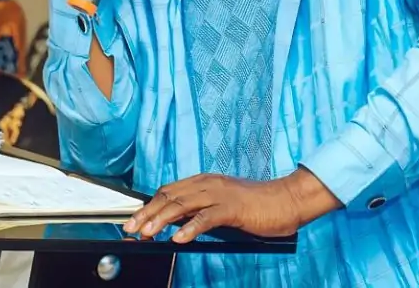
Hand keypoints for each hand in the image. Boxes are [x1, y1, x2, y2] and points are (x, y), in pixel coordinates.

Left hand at [123, 169, 341, 243]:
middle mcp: (209, 183)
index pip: (169, 191)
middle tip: (131, 228)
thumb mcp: (222, 206)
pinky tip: (179, 238)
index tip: (134, 221)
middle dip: (147, 212)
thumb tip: (176, 224)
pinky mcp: (233, 208)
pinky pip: (207, 217)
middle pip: (170, 196)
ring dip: (161, 219)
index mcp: (205, 181)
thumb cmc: (257, 207)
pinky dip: (190, 227)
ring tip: (147, 233)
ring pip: (183, 205)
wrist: (286, 201)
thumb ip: (201, 211)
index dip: (149, 205)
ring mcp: (221, 194)